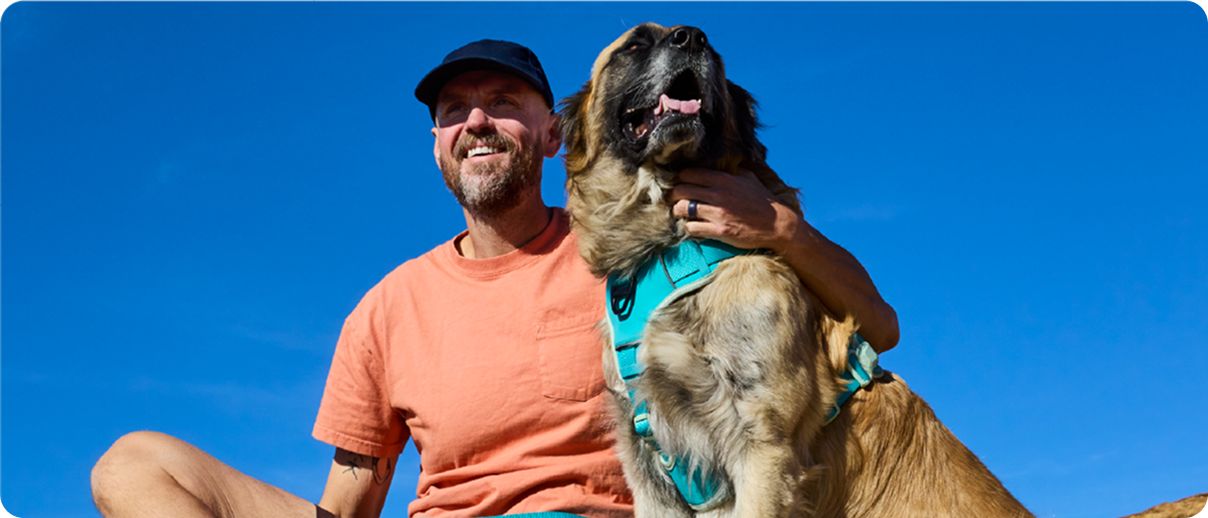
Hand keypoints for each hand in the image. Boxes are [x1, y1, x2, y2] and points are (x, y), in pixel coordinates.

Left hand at [669, 168, 800, 253]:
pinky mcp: (719, 231)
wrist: (777, 224)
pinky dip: (688, 227)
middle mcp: (719, 194)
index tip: (680, 183)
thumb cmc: (762, 201)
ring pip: (682, 209)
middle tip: (675, 199)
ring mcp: (718, 213)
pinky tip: (692, 226)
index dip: (680, 178)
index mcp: (724, 179)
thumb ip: (731, 170)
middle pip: (681, 190)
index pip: (689, 173)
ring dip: (678, 211)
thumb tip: (719, 161)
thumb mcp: (748, 178)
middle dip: (674, 195)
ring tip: (680, 213)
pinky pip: (692, 228)